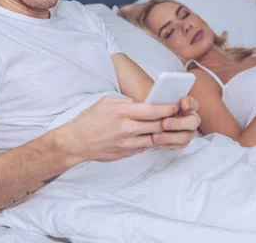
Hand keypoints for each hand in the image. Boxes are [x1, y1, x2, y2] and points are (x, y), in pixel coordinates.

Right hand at [67, 96, 199, 162]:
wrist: (77, 142)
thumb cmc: (90, 119)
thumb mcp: (107, 102)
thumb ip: (127, 102)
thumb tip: (144, 103)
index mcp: (123, 112)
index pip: (153, 110)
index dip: (168, 108)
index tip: (175, 106)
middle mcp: (127, 128)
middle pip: (158, 125)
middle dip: (170, 121)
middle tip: (178, 117)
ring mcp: (128, 143)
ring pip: (155, 138)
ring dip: (164, 133)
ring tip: (170, 127)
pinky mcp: (127, 153)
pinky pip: (146, 146)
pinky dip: (152, 141)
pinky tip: (156, 136)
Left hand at [153, 96, 200, 148]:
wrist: (148, 122)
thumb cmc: (153, 109)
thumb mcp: (154, 102)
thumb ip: (159, 101)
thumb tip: (153, 98)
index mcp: (187, 106)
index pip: (193, 103)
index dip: (189, 103)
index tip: (182, 103)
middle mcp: (191, 118)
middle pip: (193, 122)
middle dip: (179, 123)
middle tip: (164, 123)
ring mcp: (189, 131)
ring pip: (186, 136)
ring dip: (171, 137)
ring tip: (155, 136)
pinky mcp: (182, 142)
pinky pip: (179, 145)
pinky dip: (168, 144)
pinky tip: (156, 142)